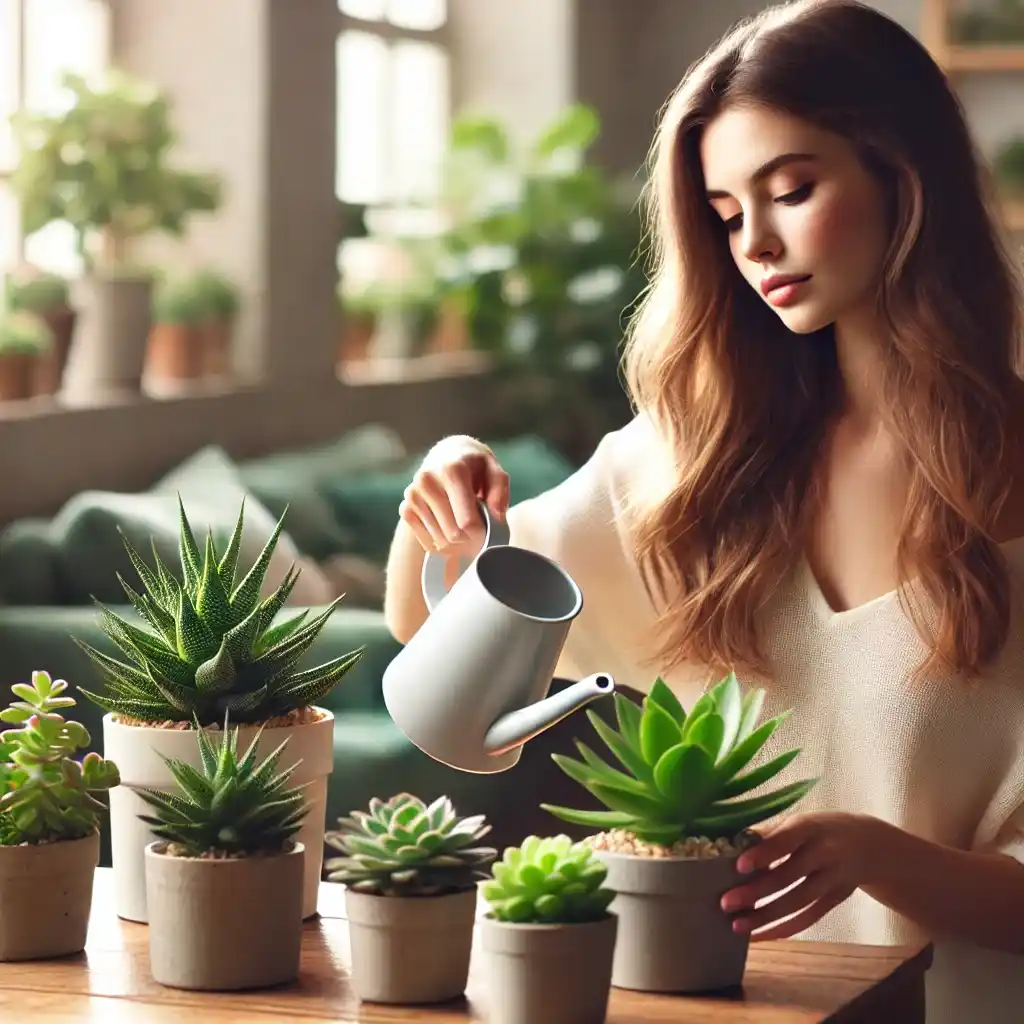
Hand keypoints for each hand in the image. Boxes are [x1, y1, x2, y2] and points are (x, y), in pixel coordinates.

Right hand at [399, 435, 509, 557]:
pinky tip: (448, 527)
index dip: (481, 533)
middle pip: (453, 535)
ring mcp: (413, 495)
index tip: (487, 529)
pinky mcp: (405, 508)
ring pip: (440, 541)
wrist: (446, 456)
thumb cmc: (475, 467)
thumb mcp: (494, 471)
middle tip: (477, 530)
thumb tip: (496, 516)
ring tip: (463, 527)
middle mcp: (427, 481)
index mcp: (452, 471)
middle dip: (469, 539)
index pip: (467, 522)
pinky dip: (440, 541)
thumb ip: (500, 491)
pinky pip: (426, 542)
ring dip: (455, 542)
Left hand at [720, 812, 884, 940]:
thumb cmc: (819, 828)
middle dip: (756, 892)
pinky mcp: (836, 900)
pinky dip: (783, 930)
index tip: (739, 866)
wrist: (868, 844)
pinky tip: (760, 936)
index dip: (763, 853)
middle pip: (789, 876)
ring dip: (766, 917)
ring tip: (738, 925)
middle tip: (726, 903)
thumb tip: (733, 843)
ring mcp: (833, 879)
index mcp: (809, 827)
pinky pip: (808, 919)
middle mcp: (824, 853)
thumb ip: (770, 832)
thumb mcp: (799, 820)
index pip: (785, 841)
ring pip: (798, 903)